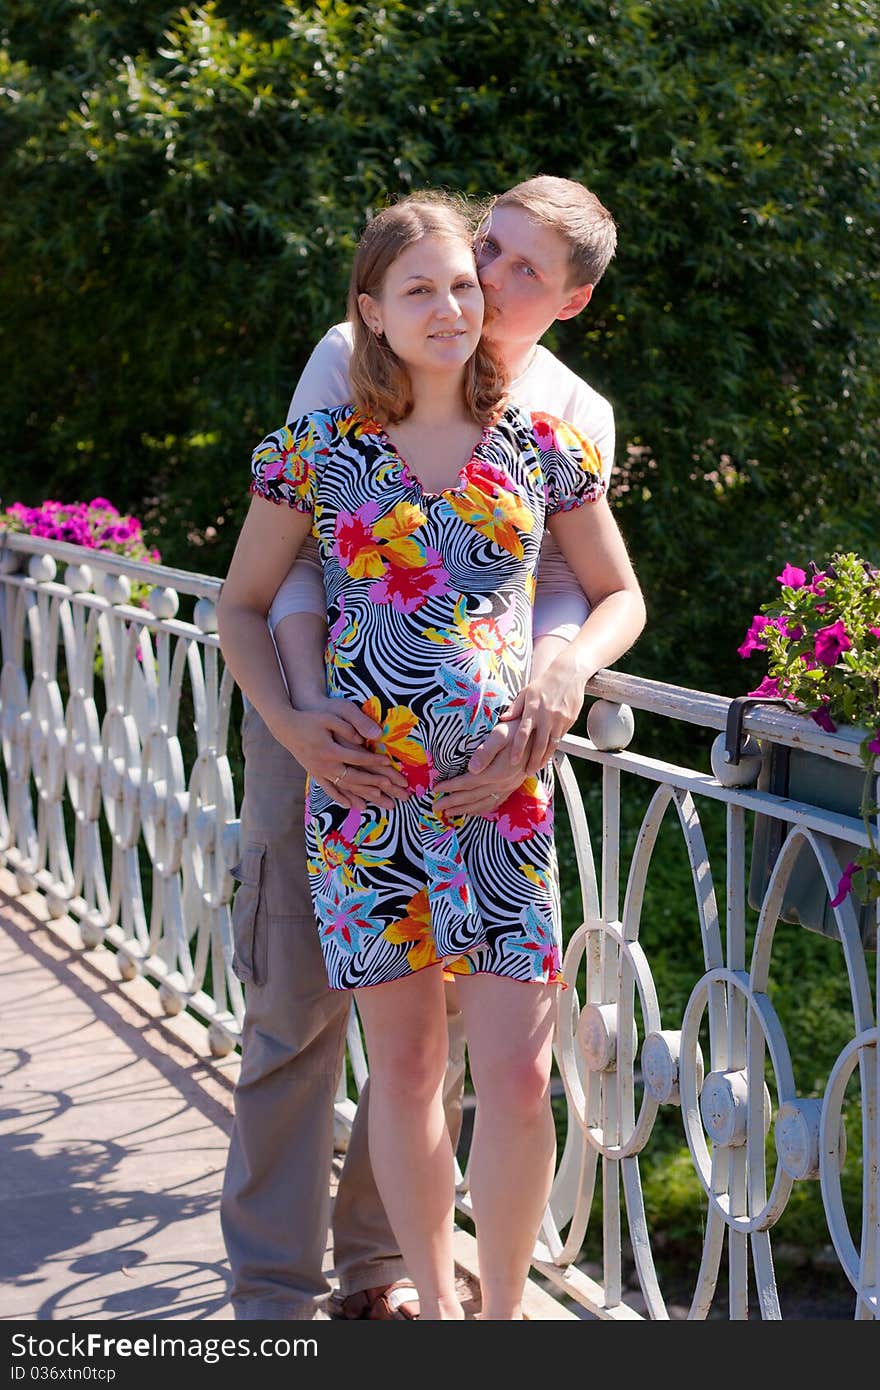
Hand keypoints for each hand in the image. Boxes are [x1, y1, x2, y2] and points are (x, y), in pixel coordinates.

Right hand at [270, 699, 408, 811]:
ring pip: (344, 787)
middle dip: (374, 783)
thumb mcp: (330, 717)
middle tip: (391, 787)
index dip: (373, 760)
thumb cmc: (311, 719)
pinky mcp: (315, 775)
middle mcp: (325, 765)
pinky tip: (350, 806)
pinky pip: (329, 790)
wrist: (286, 727)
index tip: (389, 763)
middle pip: (354, 777)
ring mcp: (319, 772)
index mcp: (330, 750)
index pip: (357, 758)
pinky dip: (340, 798)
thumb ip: (349, 726)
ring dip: (361, 794)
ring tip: (379, 799)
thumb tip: (368, 736)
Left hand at [434, 721, 528, 817]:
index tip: (436, 789)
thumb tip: (471, 769)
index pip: (467, 782)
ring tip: (449, 813)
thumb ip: (486, 752)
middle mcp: (502, 783)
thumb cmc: (517, 730)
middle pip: (472, 796)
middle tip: (435, 807)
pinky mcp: (513, 787)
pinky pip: (495, 803)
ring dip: (464, 809)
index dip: (450, 787)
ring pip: (482, 803)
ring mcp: (508, 787)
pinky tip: (474, 811)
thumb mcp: (501, 735)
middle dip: (452, 802)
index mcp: (496, 772)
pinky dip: (481, 809)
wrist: (538, 736)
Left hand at [492, 661, 586, 776]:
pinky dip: (552, 749)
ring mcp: (559, 720)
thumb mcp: (526, 692)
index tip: (513, 761)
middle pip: (538, 744)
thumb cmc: (543, 683)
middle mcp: (546, 716)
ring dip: (543, 759)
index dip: (518, 749)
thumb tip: (502, 720)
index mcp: (532, 709)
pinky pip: (559, 738)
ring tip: (535, 769)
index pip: (523, 733)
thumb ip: (515, 707)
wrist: (569, 674)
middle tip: (526, 773)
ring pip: (550, 744)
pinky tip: (546, 756)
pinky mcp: (569, 721)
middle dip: (532, 761)